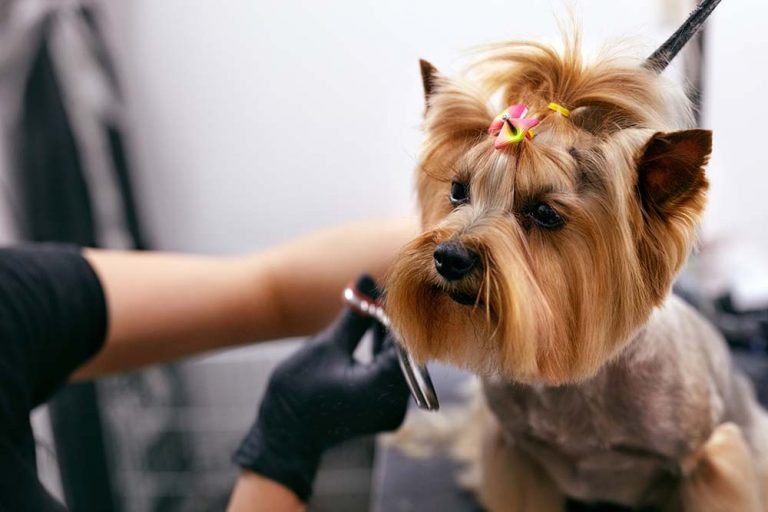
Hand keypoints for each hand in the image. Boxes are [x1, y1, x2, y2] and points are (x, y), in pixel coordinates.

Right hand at [233, 276, 408, 501]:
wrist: (284, 436)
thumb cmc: (299, 393)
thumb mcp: (327, 346)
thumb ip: (354, 315)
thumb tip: (367, 279)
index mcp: (383, 389)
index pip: (405, 341)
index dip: (396, 312)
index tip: (384, 289)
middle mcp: (395, 404)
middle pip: (405, 351)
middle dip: (391, 321)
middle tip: (376, 294)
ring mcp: (390, 409)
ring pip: (398, 361)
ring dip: (386, 335)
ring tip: (370, 309)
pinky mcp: (382, 409)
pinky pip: (390, 373)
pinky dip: (381, 352)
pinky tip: (370, 330)